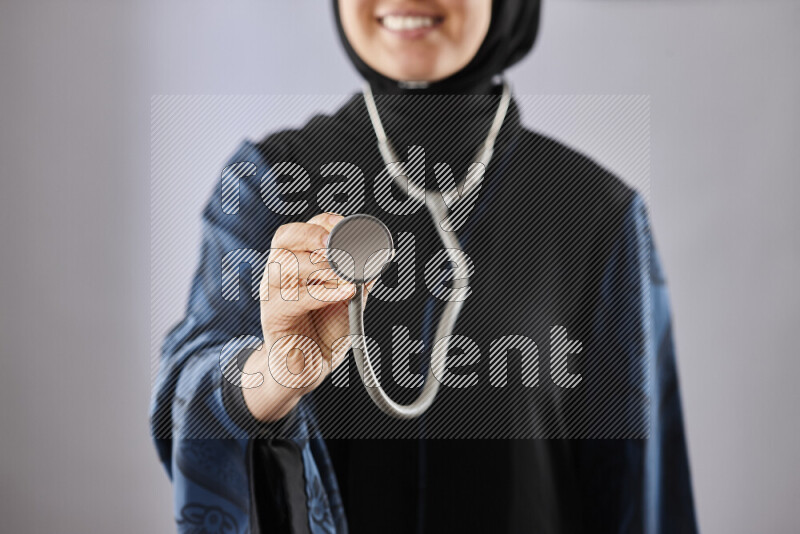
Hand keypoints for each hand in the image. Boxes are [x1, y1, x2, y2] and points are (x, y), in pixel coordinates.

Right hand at [242, 212, 366, 420]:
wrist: (309, 367)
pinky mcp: (273, 316)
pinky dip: (323, 292)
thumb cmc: (325, 329)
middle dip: (313, 236)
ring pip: (286, 265)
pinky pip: (295, 298)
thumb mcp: (349, 298)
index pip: (300, 230)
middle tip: (337, 246)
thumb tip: (381, 255)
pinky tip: (344, 292)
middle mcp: (279, 273)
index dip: (321, 222)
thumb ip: (361, 277)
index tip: (342, 224)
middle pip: (285, 239)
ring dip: (320, 265)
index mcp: (296, 262)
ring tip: (345, 275)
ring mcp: (273, 293)